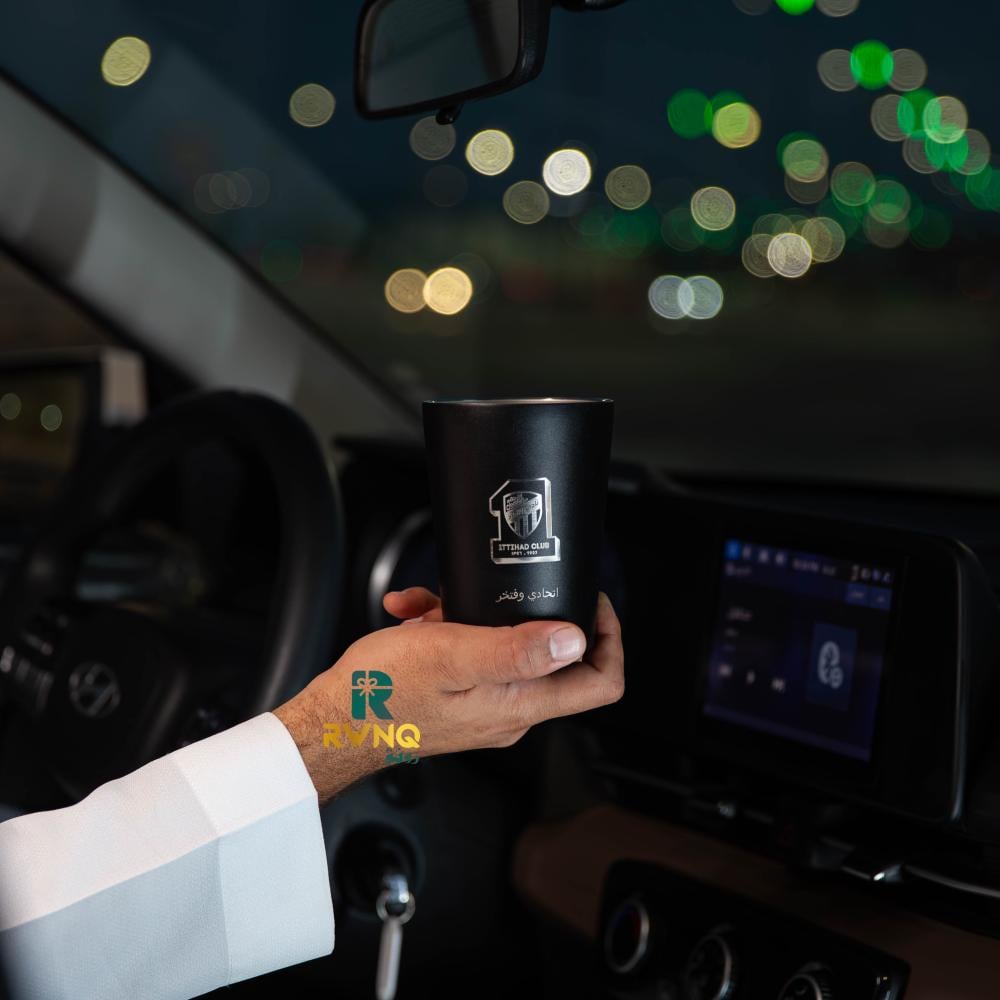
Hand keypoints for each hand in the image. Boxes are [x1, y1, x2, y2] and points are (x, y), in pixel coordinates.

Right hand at [274, 590, 623, 802]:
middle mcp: (510, 712)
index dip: (608, 637)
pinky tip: (415, 615)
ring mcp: (485, 706)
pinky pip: (474, 655)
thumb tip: (574, 640)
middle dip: (531, 615)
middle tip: (505, 589)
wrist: (332, 722)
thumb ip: (514, 649)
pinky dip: (449, 627)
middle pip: (557, 660)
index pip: (600, 683)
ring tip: (437, 604)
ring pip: (507, 648)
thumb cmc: (379, 694)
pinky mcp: (460, 697)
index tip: (588, 602)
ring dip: (478, 617)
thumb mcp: (449, 656)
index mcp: (518, 705)